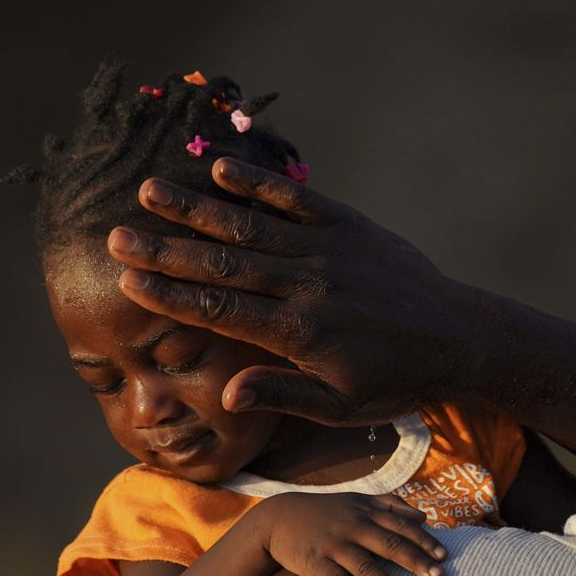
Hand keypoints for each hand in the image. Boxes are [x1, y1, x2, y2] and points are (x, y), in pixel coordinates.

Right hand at [107, 157, 477, 426]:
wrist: (459, 337)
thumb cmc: (394, 380)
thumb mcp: (341, 407)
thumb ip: (283, 394)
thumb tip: (227, 393)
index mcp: (300, 333)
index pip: (221, 311)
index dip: (170, 296)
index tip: (128, 281)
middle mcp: (307, 285)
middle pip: (223, 265)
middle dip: (165, 250)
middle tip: (115, 237)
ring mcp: (327, 250)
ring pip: (249, 226)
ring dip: (197, 208)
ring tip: (150, 191)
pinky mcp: (348, 225)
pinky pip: (296, 201)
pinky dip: (258, 185)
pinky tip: (221, 169)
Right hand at [254, 492, 446, 575]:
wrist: (278, 518)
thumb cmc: (325, 511)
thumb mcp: (356, 500)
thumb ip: (390, 505)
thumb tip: (424, 518)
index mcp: (364, 511)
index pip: (399, 525)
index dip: (423, 540)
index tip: (444, 556)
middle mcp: (352, 526)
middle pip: (388, 544)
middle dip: (414, 561)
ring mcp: (333, 544)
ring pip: (365, 566)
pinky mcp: (315, 562)